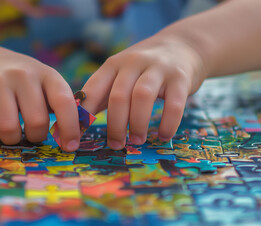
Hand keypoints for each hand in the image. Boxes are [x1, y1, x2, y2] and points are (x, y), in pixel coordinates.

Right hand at [0, 48, 79, 151]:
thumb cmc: (29, 85)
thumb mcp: (49, 87)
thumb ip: (63, 108)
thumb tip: (72, 141)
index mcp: (47, 75)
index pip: (64, 102)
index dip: (70, 127)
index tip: (70, 147)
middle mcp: (23, 75)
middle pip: (37, 121)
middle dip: (37, 136)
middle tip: (32, 133)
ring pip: (9, 128)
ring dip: (12, 139)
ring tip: (13, 131)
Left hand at [81, 35, 206, 149]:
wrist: (182, 45)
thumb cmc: (143, 69)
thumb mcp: (120, 74)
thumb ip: (102, 95)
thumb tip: (78, 125)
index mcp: (113, 65)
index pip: (93, 89)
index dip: (84, 114)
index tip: (80, 136)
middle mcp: (133, 63)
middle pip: (118, 96)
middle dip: (115, 125)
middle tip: (116, 144)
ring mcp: (158, 68)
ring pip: (142, 97)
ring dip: (137, 123)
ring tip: (137, 140)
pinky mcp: (180, 77)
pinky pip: (174, 103)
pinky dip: (168, 123)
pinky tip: (164, 135)